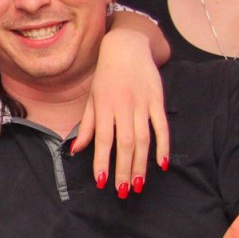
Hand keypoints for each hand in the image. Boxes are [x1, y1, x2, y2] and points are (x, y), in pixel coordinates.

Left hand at [72, 27, 169, 197]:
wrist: (127, 46)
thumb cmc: (105, 75)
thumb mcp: (92, 98)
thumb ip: (86, 126)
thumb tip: (75, 151)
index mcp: (104, 107)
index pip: (102, 140)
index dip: (102, 161)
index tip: (102, 182)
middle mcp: (123, 106)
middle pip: (124, 144)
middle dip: (123, 170)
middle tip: (123, 191)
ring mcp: (142, 103)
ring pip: (143, 139)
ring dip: (141, 164)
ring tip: (139, 184)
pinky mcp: (158, 100)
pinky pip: (162, 127)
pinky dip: (163, 145)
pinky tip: (162, 164)